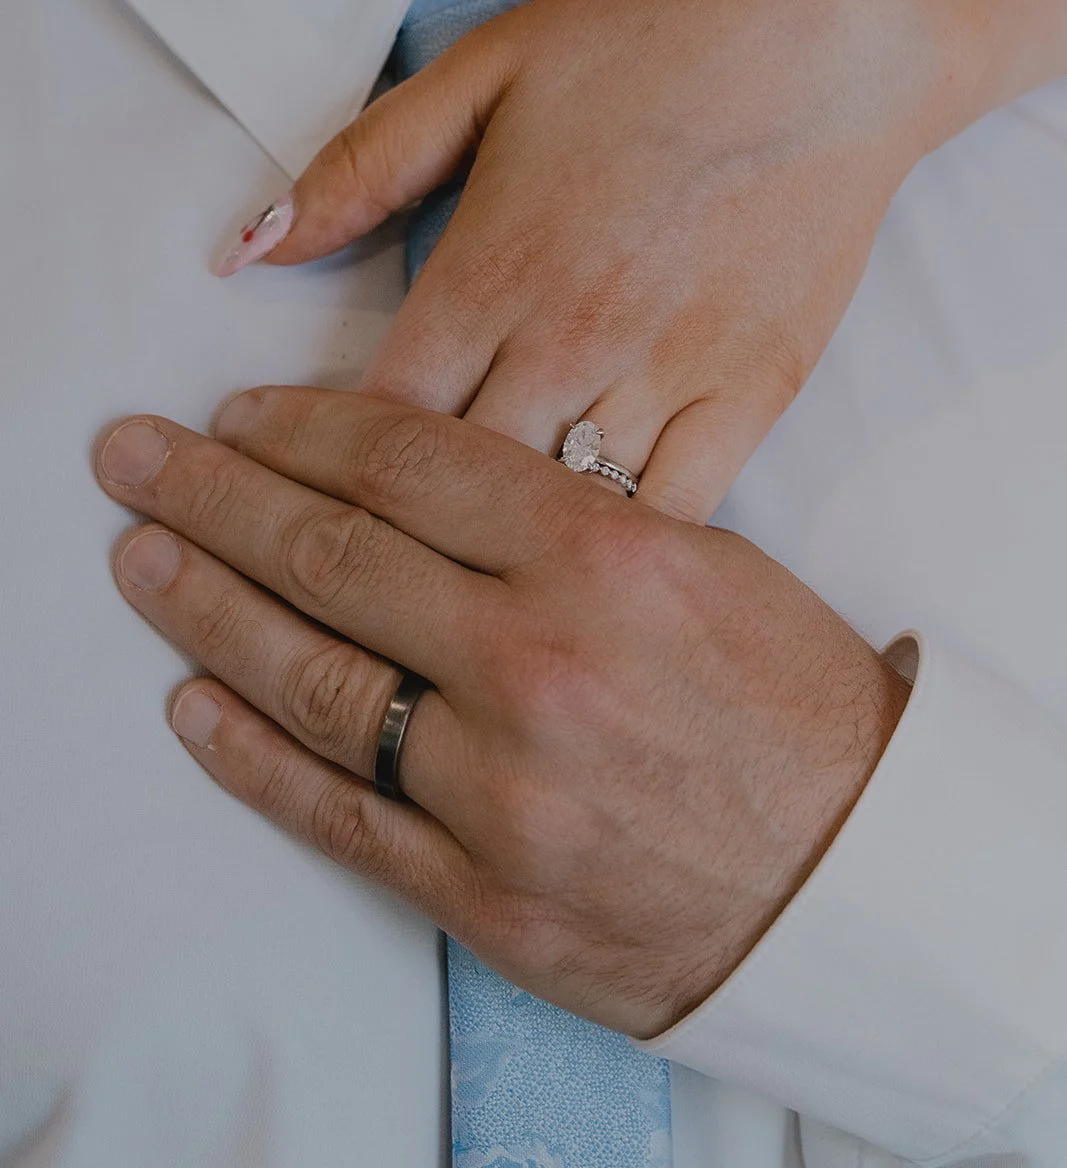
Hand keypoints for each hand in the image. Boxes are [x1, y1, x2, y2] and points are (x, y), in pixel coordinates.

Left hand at [96, 388, 908, 1036]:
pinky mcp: (480, 887)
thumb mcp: (705, 561)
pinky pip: (337, 811)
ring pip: (312, 678)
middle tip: (135, 460)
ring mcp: (498, 784)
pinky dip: (252, 757)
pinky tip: (192, 703)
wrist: (852, 873)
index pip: (406, 465)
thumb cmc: (793, 703)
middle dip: (214, 496)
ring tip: (143, 562)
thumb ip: (562, 520)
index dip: (302, 429)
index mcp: (602, 556)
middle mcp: (536, 662)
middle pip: (333, 556)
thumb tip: (428, 485)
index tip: (238, 413)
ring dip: (209, 612)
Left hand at [237, 0, 965, 522]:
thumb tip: (248, 252)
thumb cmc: (651, 46)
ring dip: (506, 567)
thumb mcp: (480, 70)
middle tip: (363, 578)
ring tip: (464, 595)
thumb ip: (358, 167)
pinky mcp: (753, 398)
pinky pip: (677, 517)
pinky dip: (625, 553)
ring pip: (560, 523)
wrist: (828, 43)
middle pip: (453, 497)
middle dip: (397, 545)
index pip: (372, 428)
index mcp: (491, 269)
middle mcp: (571, 341)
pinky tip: (592, 571)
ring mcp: (668, 378)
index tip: (296, 502)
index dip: (317, 481)